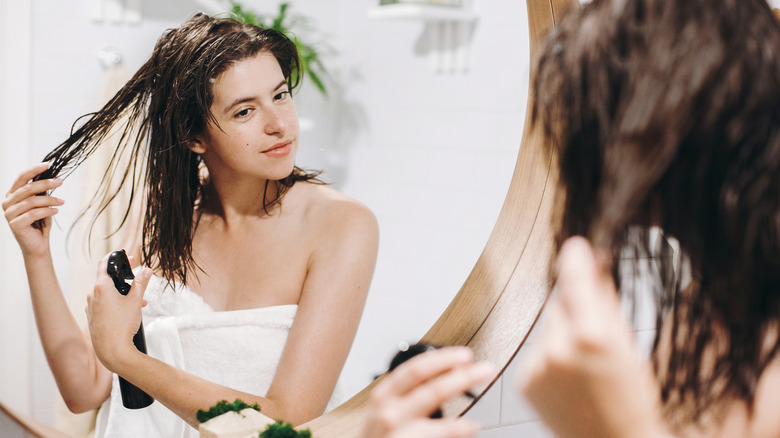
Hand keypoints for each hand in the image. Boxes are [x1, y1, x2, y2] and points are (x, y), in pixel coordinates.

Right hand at [2, 162, 63, 257]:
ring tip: (62, 202)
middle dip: (46, 183)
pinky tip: (56, 211)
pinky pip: (33, 213)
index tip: (47, 165)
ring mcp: (9, 214)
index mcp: (12, 195)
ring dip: (50, 200)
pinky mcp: (14, 224)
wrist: (37, 245)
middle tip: (60, 182)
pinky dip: (47, 211)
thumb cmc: (40, 223)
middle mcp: (7, 203)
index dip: (34, 170)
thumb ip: (42, 192)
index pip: (21, 177)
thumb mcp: (42, 204)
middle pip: (27, 188)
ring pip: (32, 201)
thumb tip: (50, 177)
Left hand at [86, 253, 151, 371]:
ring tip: (140, 301)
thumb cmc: (122, 325)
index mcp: (101, 287)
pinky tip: (128, 311)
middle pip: (108, 279)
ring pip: (108, 294)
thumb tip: (146, 270)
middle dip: (125, 279)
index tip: (127, 257)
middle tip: (138, 277)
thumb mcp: (136, 301)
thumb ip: (141, 283)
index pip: (104, 264)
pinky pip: (104, 305)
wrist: (112, 351)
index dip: (116, 258)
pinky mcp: (92, 318)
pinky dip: (116, 303)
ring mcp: (91, 307)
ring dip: (122, 293)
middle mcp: (92, 295)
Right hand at [364, 346, 495, 437]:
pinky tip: (472, 425)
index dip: (441, 359)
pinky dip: (458, 427)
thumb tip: (445, 377)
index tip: (463, 355)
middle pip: (427, 380)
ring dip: (460, 384)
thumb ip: (407, 396)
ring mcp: (395, 429)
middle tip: (483, 367)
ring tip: (482, 384)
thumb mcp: (384, 413)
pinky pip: (437, 432)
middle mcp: (387, 409)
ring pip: (432, 397)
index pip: (414, 369)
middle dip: (457, 370)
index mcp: (383, 396)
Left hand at [518, 237, 664, 437]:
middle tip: (595, 328)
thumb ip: (605, 302)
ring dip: (563, 333)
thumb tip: (594, 265)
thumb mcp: (627, 345)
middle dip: (575, 305)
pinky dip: (551, 356)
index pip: (575, 281)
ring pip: (548, 328)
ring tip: (585, 364)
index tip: (576, 247)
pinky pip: (536, 352)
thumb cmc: (631, 398)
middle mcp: (559, 349)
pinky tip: (570, 377)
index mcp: (592, 337)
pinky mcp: (524, 381)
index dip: (575, 260)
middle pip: (560, 303)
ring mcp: (538, 366)